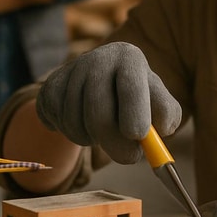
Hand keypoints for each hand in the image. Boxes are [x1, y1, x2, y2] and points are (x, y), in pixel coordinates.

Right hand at [36, 42, 181, 163]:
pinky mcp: (49, 87)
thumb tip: (159, 131)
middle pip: (98, 112)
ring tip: (105, 133)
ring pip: (75, 124)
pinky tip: (83, 124)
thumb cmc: (139, 99)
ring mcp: (70, 72)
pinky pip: (56, 123)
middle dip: (114, 143)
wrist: (103, 83)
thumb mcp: (160, 103)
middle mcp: (97, 59)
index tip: (137, 136)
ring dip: (92, 140)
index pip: (130, 86)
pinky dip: (71, 134)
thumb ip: (167, 116)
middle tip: (128, 158)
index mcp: (129, 58)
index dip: (134, 114)